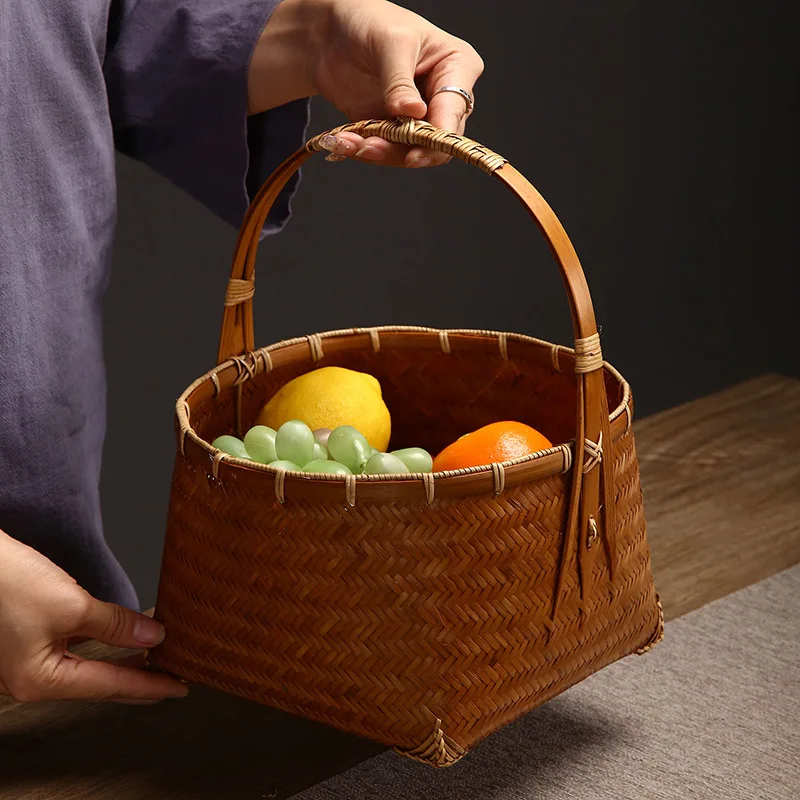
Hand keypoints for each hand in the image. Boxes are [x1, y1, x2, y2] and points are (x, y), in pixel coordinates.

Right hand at [0, 530, 187, 703]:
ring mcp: (27, 660)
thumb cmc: (7, 583)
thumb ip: (115, 625)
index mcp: (40, 680)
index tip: (180, 688)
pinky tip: (120, 637)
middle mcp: (31, 678)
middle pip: (98, 682)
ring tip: (155, 658)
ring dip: (122, 660)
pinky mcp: (27, 639)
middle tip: (173, 680)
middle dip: (138, 680)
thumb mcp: (71, 605)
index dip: (150, 685)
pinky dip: (102, 643)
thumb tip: (153, 637)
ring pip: (88, 665)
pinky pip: (75, 648)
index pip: (110, 686)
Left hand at [249, 0, 483, 165]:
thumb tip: (414, 113)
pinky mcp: (390, 128)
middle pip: (436, 141)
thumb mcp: (390, 42)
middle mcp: (440, 97)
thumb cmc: (369, 19)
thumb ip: (400, 81)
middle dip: (404, 149)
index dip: (437, 138)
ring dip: (380, 153)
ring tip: (354, 143)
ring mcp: (415, 116)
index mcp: (456, 68)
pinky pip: (384, 150)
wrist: (329, 30)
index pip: (454, 112)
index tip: (414, 152)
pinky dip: (364, 150)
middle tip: (373, 147)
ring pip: (409, 151)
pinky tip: (346, 141)